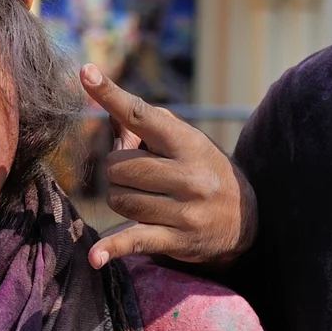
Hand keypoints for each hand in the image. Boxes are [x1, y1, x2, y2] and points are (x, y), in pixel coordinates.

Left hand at [79, 66, 256, 270]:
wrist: (245, 219)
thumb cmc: (203, 171)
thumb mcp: (184, 144)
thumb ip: (144, 127)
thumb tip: (108, 111)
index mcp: (187, 142)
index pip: (141, 115)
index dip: (110, 94)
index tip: (86, 72)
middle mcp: (189, 174)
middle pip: (118, 166)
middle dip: (118, 171)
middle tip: (139, 176)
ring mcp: (184, 209)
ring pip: (119, 199)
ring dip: (121, 199)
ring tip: (145, 199)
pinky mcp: (176, 239)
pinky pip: (134, 240)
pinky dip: (112, 249)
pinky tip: (95, 258)